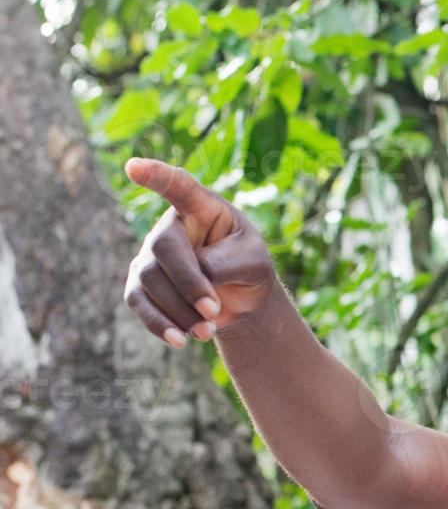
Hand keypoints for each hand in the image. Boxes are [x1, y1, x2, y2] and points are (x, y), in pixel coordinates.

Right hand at [122, 158, 277, 345]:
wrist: (242, 299)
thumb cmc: (248, 266)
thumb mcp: (253, 261)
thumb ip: (226, 263)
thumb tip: (197, 276)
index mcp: (200, 207)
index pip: (177, 186)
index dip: (156, 176)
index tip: (133, 167)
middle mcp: (170, 227)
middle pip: (163, 248)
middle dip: (188, 283)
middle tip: (214, 309)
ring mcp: (150, 256)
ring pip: (150, 280)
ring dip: (180, 310)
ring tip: (208, 331)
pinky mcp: (142, 285)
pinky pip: (139, 303)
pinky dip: (159, 324)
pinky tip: (180, 340)